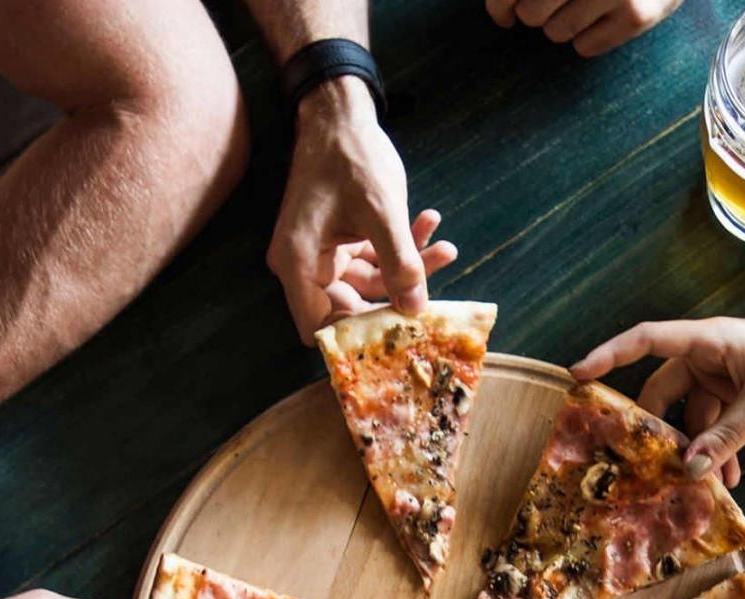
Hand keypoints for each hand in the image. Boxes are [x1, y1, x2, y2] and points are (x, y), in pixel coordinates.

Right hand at [268, 76, 458, 343]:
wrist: (340, 115)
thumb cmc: (350, 158)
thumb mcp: (382, 212)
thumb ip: (399, 264)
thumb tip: (415, 312)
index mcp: (299, 264)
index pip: (320, 327)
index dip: (355, 338)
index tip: (399, 336)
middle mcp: (305, 264)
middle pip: (352, 305)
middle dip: (397, 296)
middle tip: (438, 294)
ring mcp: (324, 253)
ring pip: (373, 280)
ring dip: (410, 265)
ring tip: (446, 247)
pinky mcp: (342, 240)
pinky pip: (375, 257)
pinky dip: (402, 246)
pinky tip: (430, 221)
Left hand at [485, 0, 683, 56]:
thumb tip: (503, 9)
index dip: (500, 5)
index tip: (503, 15)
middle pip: (531, 13)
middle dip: (536, 12)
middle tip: (552, 5)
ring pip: (556, 32)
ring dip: (563, 25)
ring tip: (585, 6)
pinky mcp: (636, 16)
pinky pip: (585, 47)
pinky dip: (588, 39)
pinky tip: (604, 17)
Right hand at [570, 317, 744, 486]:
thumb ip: (727, 436)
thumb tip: (690, 467)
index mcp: (708, 340)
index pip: (647, 340)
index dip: (610, 354)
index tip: (578, 374)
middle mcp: (707, 354)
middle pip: (663, 390)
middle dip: (659, 429)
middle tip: (648, 463)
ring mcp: (720, 374)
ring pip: (690, 415)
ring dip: (695, 448)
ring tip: (702, 484)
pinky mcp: (735, 393)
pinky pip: (713, 423)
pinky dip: (716, 448)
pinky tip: (727, 478)